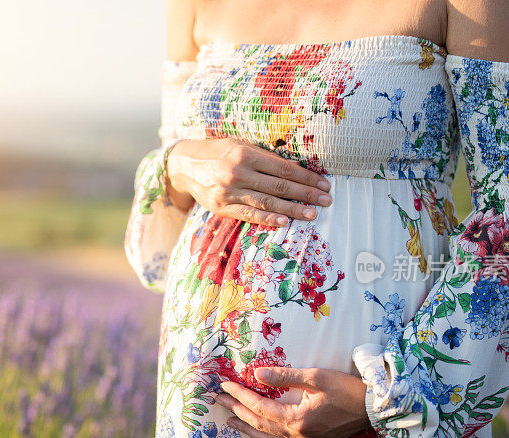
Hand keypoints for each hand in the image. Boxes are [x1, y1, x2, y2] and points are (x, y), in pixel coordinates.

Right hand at [165, 138, 331, 226]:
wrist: (184, 165)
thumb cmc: (217, 152)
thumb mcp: (239, 144)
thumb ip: (263, 156)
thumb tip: (295, 169)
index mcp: (245, 153)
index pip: (283, 168)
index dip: (305, 177)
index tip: (323, 184)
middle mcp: (237, 172)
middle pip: (279, 186)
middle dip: (305, 194)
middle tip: (325, 201)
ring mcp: (229, 192)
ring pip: (267, 203)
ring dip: (292, 210)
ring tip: (312, 214)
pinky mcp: (221, 207)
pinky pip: (248, 214)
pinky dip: (267, 220)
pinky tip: (284, 222)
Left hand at [214, 367, 370, 437]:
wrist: (374, 409)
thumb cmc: (347, 388)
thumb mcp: (316, 376)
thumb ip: (285, 376)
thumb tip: (257, 374)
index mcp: (297, 418)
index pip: (259, 406)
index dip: (239, 395)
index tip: (225, 384)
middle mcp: (298, 435)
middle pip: (258, 424)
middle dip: (236, 411)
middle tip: (219, 400)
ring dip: (246, 430)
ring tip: (230, 421)